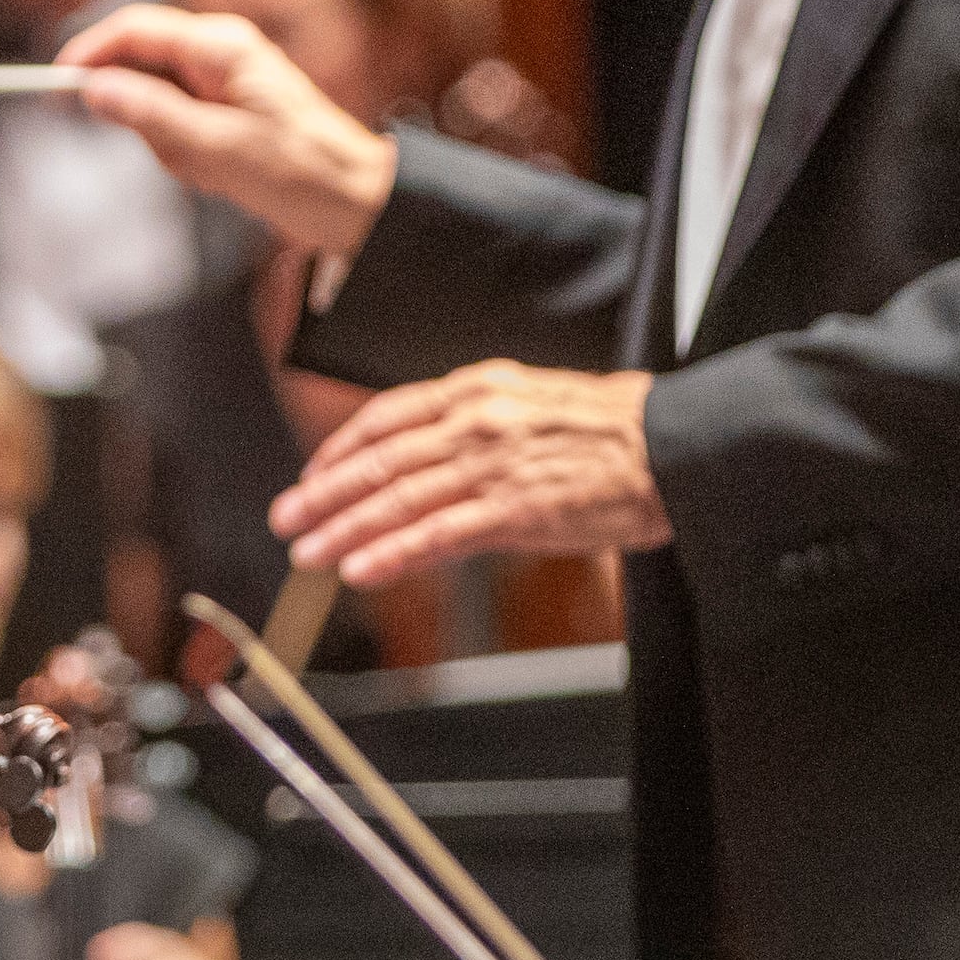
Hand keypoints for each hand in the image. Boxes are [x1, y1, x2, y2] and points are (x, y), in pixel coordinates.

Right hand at [64, 6, 398, 259]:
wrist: (357, 200)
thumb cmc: (300, 173)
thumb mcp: (216, 150)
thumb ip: (150, 116)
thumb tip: (93, 90)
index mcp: (221, 47)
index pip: (133, 31)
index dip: (87, 54)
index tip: (55, 90)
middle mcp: (221, 50)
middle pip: (141, 66)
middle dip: (140, 117)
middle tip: (174, 158)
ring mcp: (225, 77)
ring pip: (156, 99)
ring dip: (165, 142)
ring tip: (209, 172)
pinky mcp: (228, 104)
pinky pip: (179, 120)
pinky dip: (182, 151)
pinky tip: (216, 174)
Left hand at [277, 360, 668, 585]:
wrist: (674, 445)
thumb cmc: (610, 431)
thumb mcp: (528, 404)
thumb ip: (471, 425)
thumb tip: (423, 456)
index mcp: (475, 389)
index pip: (386, 418)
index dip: (340, 450)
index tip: (312, 475)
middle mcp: (475, 421)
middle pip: (380, 461)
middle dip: (324, 494)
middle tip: (286, 519)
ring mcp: (493, 465)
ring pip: (398, 499)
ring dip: (344, 529)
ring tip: (308, 552)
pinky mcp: (517, 509)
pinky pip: (440, 534)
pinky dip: (394, 553)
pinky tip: (362, 569)